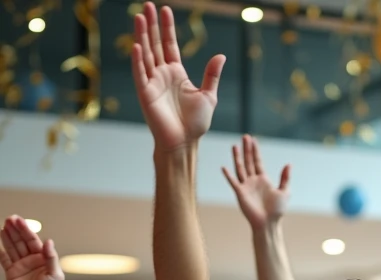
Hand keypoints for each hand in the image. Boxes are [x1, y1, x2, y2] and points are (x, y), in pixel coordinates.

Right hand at [0, 216, 63, 279]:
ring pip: (13, 247)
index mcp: (44, 260)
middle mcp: (33, 261)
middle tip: (9, 218)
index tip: (18, 221)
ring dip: (8, 236)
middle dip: (16, 230)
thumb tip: (48, 241)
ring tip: (3, 225)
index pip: (34, 241)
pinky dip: (2, 249)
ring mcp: (22, 266)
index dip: (26, 230)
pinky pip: (5, 258)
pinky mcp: (12, 273)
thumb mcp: (55, 276)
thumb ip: (51, 258)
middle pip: (23, 241)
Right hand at [131, 3, 224, 151]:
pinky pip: (140, 74)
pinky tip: (137, 45)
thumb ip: (212, 75)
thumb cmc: (196, 124)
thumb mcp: (208, 96)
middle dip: (151, 25)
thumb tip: (221, 56)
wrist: (185, 143)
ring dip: (142, 36)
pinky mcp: (145, 94)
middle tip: (147, 5)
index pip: (170, 45)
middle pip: (155, 44)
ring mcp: (153, 83)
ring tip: (139, 16)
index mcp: (177, 74)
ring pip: (146, 54)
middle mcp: (162, 75)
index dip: (168, 28)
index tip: (165, 10)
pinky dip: (138, 60)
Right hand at [222, 135, 289, 231]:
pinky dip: (228, 175)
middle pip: (248, 161)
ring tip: (235, 146)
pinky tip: (224, 167)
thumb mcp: (285, 192)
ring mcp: (246, 186)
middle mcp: (253, 181)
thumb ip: (285, 178)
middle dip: (247, 149)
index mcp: (263, 180)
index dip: (255, 151)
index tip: (253, 140)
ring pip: (240, 168)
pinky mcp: (240, 194)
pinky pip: (233, 182)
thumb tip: (288, 164)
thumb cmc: (277, 211)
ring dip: (237, 157)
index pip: (258, 161)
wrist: (268, 223)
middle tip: (245, 137)